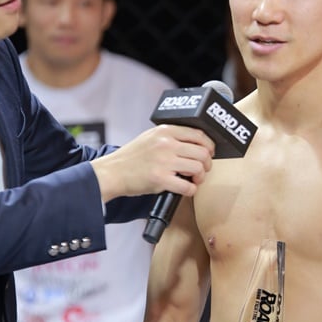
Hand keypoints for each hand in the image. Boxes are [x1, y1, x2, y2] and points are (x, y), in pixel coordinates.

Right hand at [90, 124, 214, 201]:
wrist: (112, 172)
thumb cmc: (131, 157)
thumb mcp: (150, 137)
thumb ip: (170, 137)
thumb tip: (195, 143)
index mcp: (165, 131)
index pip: (199, 134)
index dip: (209, 145)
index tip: (209, 153)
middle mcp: (166, 144)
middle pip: (202, 152)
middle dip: (207, 164)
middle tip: (202, 170)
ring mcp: (164, 161)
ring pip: (198, 168)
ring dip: (200, 177)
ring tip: (193, 180)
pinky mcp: (161, 179)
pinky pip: (188, 187)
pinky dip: (191, 190)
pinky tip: (185, 189)